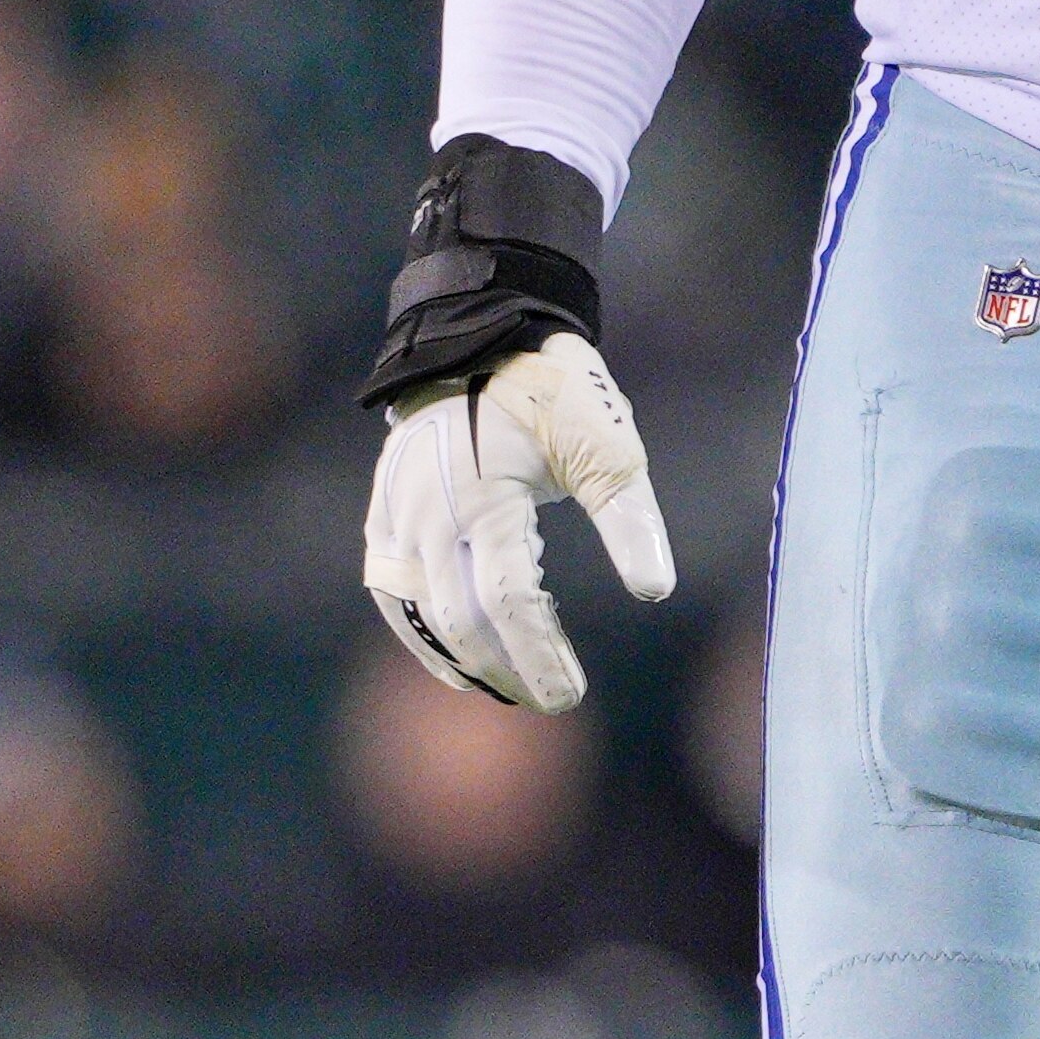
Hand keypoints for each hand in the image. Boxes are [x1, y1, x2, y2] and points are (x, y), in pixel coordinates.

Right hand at [362, 331, 675, 712]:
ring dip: (463, 661)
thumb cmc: (552, 391)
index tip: (569, 696)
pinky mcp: (384, 516)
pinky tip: (457, 661)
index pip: (509, 602)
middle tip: (552, 700)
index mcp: (483, 496)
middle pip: (462, 620)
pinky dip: (423, 635)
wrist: (480, 338)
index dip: (538, 656)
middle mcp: (428, 513)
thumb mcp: (606, 444)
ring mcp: (397, 515)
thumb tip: (655, 589)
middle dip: (507, 669)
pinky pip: (393, 594)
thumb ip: (629, 520)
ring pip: (419, 616)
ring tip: (510, 689)